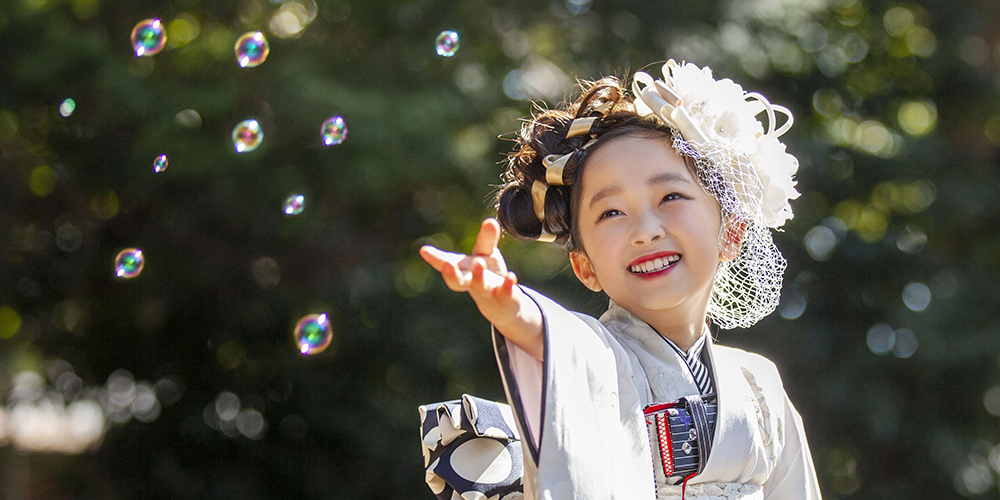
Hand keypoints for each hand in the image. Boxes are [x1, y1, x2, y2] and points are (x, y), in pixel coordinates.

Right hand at [419, 218, 542, 359]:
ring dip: (477, 276)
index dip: (434, 258)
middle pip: (458, 281)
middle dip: (451, 274)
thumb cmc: (488, 273)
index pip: (445, 264)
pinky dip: (507, 286)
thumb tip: (490, 220)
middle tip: (447, 265)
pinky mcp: (504, 298)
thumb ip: (487, 238)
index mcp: (463, 269)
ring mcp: (487, 291)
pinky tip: (511, 277)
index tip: (424, 250)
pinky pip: (505, 293)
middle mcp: (471, 282)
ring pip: (480, 287)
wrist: (501, 305)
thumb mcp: (486, 253)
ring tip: (479, 263)